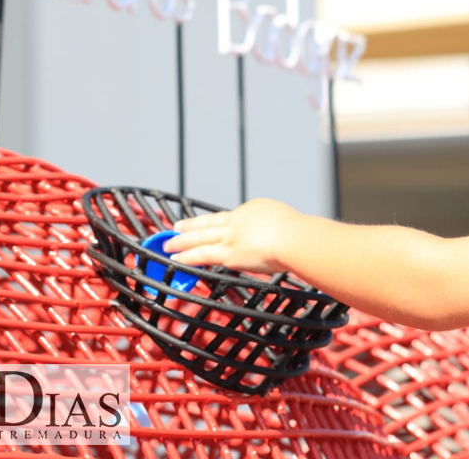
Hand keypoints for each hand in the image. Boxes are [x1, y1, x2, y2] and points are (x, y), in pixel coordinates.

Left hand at [164, 198, 301, 273]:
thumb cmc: (300, 234)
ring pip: (200, 238)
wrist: (294, 239)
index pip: (231, 217)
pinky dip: (188, 256)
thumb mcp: (288, 223)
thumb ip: (277, 232)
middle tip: (176, 227)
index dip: (216, 221)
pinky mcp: (229, 254)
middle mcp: (239, 220)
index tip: (209, 223)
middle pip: (209, 222)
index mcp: (254, 210)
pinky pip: (202, 255)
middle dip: (191, 225)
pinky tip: (178, 258)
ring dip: (182, 241)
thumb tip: (280, 242)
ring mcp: (232, 236)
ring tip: (168, 244)